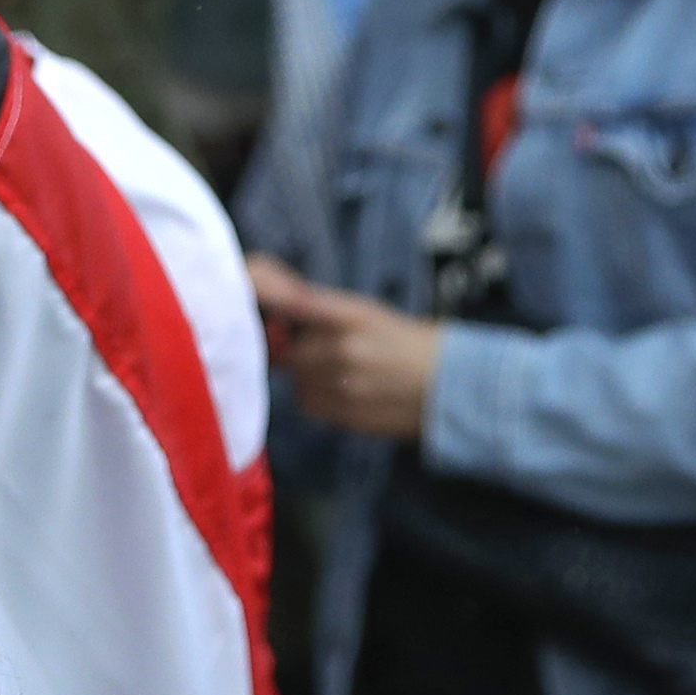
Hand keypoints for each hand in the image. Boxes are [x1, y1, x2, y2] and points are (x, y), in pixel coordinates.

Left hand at [244, 258, 445, 441]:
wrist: (451, 385)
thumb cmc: (410, 343)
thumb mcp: (370, 313)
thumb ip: (321, 310)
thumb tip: (269, 295)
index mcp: (354, 314)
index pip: (296, 298)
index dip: (264, 289)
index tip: (244, 279)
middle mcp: (343, 348)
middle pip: (289, 349)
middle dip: (298, 349)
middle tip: (326, 348)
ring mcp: (343, 385)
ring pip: (298, 379)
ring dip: (308, 376)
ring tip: (344, 373)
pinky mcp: (344, 414)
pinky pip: (309, 404)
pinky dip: (317, 398)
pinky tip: (346, 392)